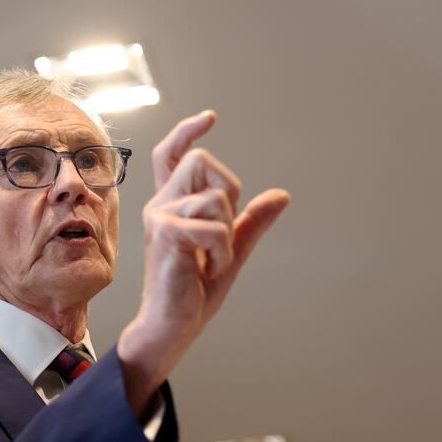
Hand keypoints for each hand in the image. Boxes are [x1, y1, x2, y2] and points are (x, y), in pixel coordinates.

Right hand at [117, 110, 289, 416]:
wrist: (173, 325)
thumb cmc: (194, 291)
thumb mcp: (232, 251)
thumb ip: (252, 222)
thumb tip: (281, 195)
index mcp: (174, 205)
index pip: (172, 155)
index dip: (188, 132)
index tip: (211, 116)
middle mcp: (162, 204)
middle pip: (203, 161)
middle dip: (228, 190)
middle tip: (222, 233)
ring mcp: (160, 216)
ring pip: (215, 195)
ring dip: (227, 232)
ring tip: (211, 260)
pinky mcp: (166, 232)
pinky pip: (215, 226)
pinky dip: (222, 251)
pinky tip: (207, 269)